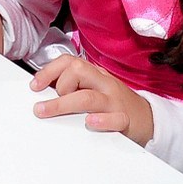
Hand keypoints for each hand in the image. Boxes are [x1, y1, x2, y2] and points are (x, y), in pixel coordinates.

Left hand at [29, 55, 154, 145]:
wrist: (148, 119)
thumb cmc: (114, 104)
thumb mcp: (94, 89)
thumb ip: (73, 87)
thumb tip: (42, 91)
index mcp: (95, 75)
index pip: (70, 61)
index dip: (49, 71)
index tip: (34, 86)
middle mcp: (104, 84)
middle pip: (79, 70)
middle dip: (58, 84)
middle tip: (45, 104)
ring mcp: (114, 101)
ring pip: (89, 96)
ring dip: (63, 104)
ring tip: (46, 111)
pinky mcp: (124, 120)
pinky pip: (115, 118)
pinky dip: (101, 121)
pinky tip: (89, 122)